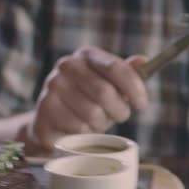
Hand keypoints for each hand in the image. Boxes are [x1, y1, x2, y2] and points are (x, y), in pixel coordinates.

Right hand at [22, 46, 147, 151]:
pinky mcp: (45, 108)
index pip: (115, 67)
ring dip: (102, 123)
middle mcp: (67, 65)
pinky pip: (79, 127)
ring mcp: (53, 85)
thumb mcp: (113, 86)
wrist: (56, 121)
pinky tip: (82, 128)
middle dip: (119, 110)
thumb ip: (129, 74)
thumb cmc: (91, 101)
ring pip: (93, 113)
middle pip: (104, 92)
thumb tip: (143, 61)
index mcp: (87, 55)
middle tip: (119, 116)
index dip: (133, 87)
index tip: (141, 104)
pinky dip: (87, 133)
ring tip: (97, 121)